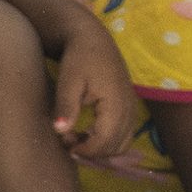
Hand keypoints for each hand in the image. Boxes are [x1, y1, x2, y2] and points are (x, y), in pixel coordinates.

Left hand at [52, 17, 138, 157]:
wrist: (93, 41)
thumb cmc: (78, 59)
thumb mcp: (68, 82)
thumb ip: (66, 107)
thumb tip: (60, 131)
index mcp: (116, 103)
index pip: (105, 141)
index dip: (85, 150)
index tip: (65, 144)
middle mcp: (129, 109)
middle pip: (116, 147)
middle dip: (91, 151)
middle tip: (67, 141)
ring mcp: (132, 110)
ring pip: (122, 144)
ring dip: (100, 148)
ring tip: (76, 137)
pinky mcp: (129, 108)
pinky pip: (124, 135)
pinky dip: (108, 141)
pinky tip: (86, 133)